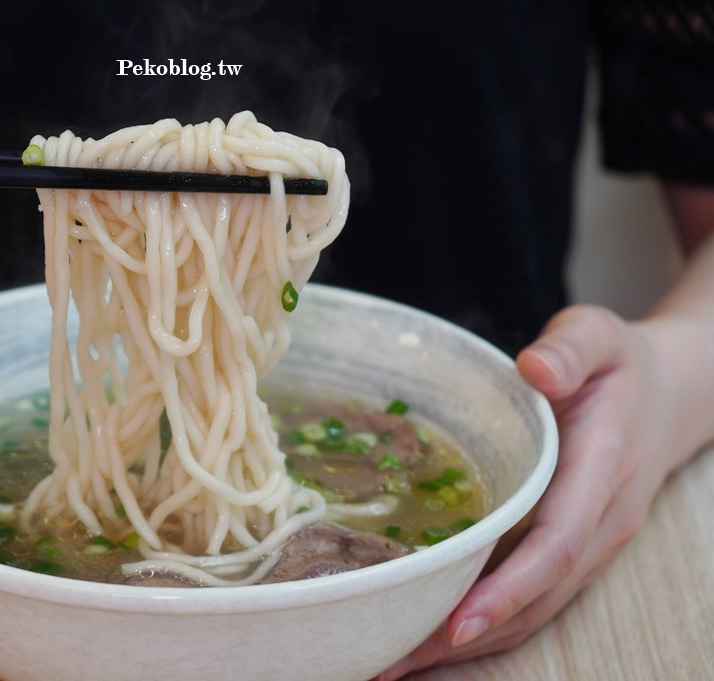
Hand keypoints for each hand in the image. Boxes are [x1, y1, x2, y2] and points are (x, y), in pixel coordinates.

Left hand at [378, 303, 704, 679]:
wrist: (666, 392)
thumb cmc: (616, 363)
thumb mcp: (595, 334)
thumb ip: (569, 347)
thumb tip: (535, 369)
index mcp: (602, 469)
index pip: (556, 544)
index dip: (508, 588)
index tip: (456, 623)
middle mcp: (600, 521)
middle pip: (538, 597)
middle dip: (468, 637)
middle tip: (392, 662)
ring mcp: (592, 542)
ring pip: (536, 610)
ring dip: (470, 644)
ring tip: (395, 663)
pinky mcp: (576, 550)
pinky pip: (534, 598)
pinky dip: (488, 625)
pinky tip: (433, 637)